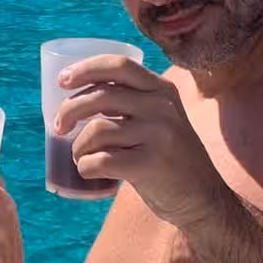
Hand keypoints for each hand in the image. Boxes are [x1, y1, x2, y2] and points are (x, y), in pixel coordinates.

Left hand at [52, 56, 226, 229]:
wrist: (203, 198)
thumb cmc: (169, 158)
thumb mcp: (161, 119)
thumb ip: (131, 103)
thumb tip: (76, 95)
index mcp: (163, 90)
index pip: (119, 65)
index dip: (86, 69)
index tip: (62, 80)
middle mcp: (162, 107)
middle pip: (101, 96)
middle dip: (70, 109)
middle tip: (59, 126)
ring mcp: (159, 135)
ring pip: (97, 130)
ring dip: (78, 146)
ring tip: (80, 155)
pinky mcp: (152, 165)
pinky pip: (101, 161)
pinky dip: (85, 166)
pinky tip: (88, 171)